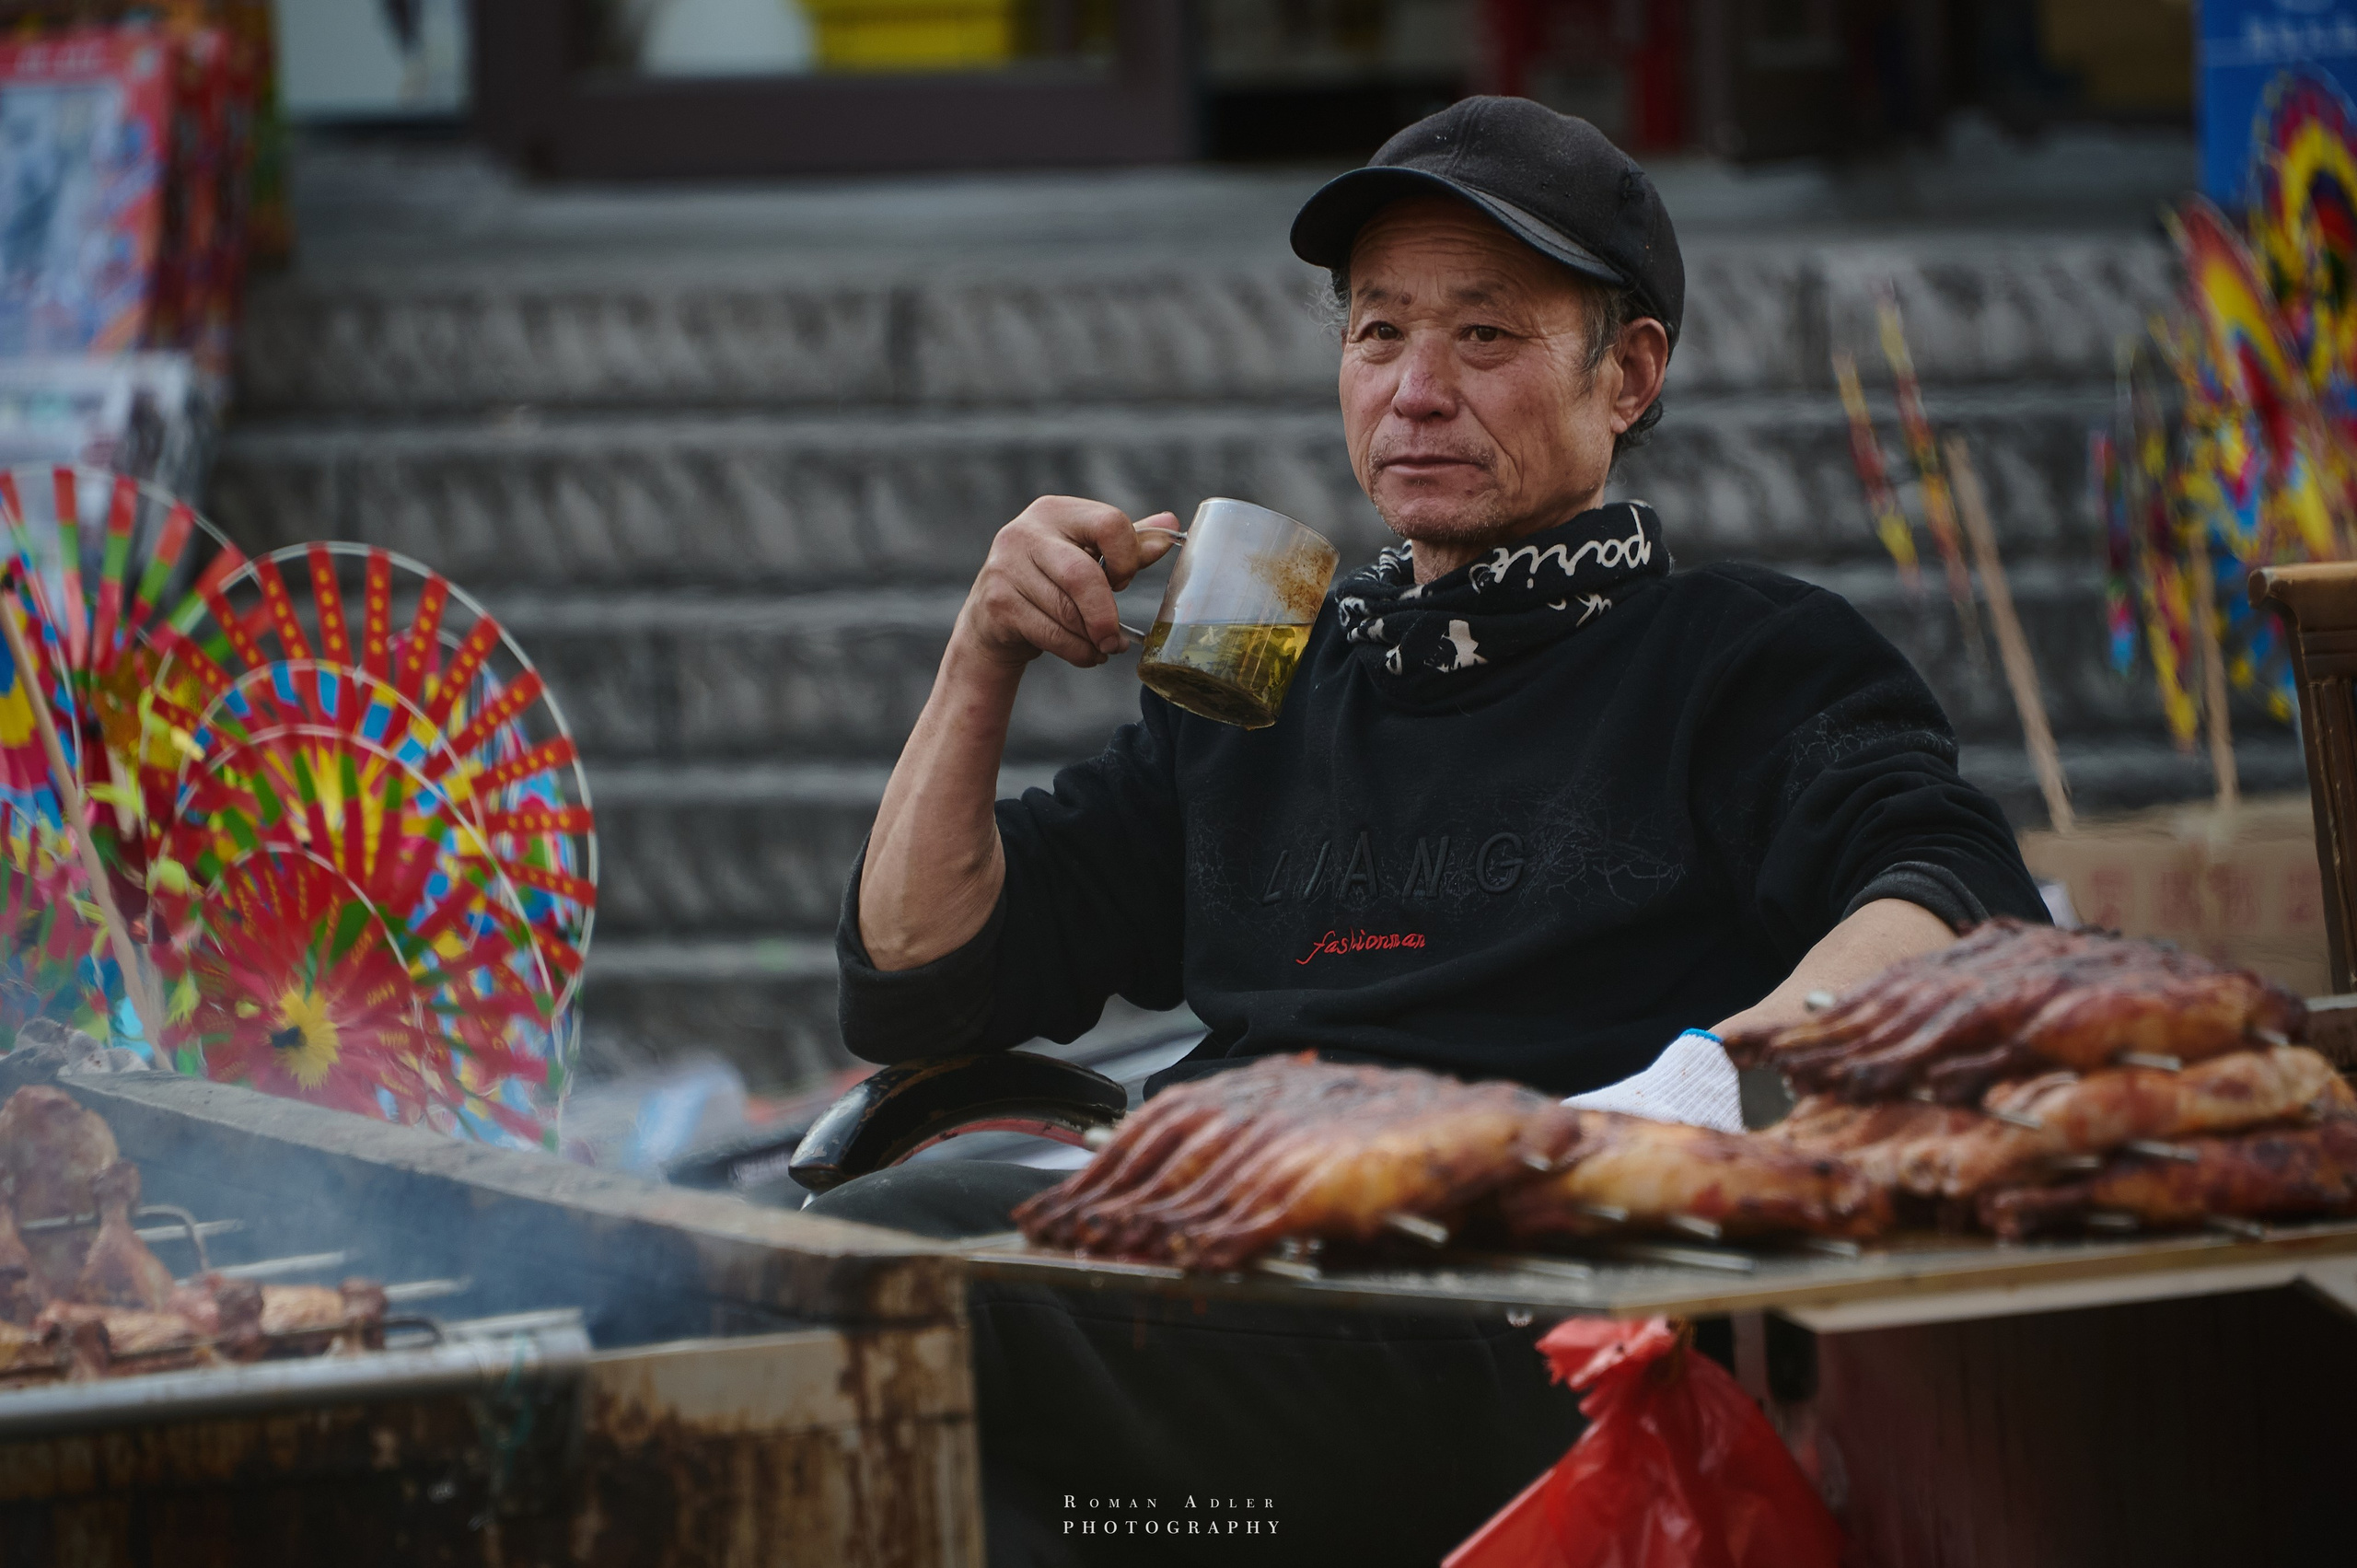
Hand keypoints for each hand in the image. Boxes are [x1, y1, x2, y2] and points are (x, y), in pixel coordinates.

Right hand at [952, 496, 1180, 669]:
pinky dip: (1078, 652)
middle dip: (1106, 614)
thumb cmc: (1049, 582)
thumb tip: (1171, 525)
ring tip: (1103, 645)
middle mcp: (1025, 532)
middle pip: (1083, 575)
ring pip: (1067, 612)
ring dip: (1093, 638)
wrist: (991, 620)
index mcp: (1055, 511)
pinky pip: (1051, 634)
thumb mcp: (1087, 556)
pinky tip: (1087, 653)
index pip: (1110, 524)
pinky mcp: (997, 603)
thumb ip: (1126, 543)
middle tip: (1118, 639)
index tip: (1123, 581)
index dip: (1127, 559)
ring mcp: (1006, 567)